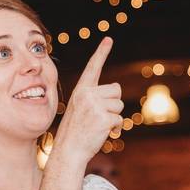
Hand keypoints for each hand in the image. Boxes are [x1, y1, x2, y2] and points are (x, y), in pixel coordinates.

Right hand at [51, 37, 123, 165]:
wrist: (68, 151)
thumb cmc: (75, 132)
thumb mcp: (81, 110)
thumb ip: (94, 99)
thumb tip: (116, 92)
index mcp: (80, 90)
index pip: (93, 67)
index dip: (101, 52)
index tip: (108, 38)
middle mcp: (87, 94)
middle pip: (116, 89)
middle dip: (113, 103)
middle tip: (99, 117)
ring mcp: (95, 106)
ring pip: (120, 105)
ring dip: (115, 117)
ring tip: (99, 126)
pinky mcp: (103, 118)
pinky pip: (120, 119)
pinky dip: (116, 128)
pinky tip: (104, 134)